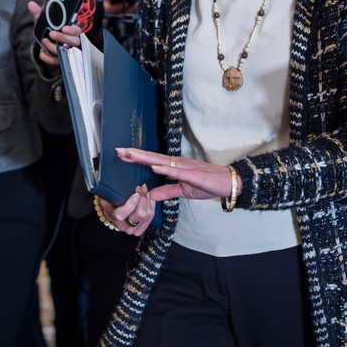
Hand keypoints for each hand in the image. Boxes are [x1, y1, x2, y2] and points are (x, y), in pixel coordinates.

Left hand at [26, 1, 83, 67]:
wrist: (47, 49)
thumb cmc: (50, 33)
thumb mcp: (45, 24)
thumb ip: (39, 15)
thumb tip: (31, 5)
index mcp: (71, 32)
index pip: (78, 31)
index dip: (72, 30)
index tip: (64, 28)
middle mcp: (72, 43)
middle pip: (74, 42)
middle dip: (63, 38)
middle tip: (52, 33)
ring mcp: (68, 53)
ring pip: (66, 52)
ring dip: (53, 47)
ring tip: (44, 41)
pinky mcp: (61, 62)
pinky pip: (56, 62)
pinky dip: (47, 57)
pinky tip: (42, 51)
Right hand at [99, 185, 155, 235]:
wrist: (113, 211)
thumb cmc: (110, 200)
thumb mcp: (108, 194)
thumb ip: (113, 190)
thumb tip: (121, 182)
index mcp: (111, 215)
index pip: (120, 214)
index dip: (130, 205)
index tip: (135, 194)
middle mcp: (122, 226)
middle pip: (140, 213)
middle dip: (144, 198)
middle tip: (142, 187)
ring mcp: (133, 229)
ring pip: (148, 214)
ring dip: (148, 200)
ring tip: (144, 191)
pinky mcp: (141, 228)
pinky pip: (151, 215)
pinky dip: (151, 205)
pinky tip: (148, 198)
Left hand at [120, 148, 242, 202]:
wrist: (228, 183)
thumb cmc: (207, 184)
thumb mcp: (183, 191)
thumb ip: (167, 191)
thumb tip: (151, 195)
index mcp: (175, 167)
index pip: (152, 161)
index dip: (137, 158)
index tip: (122, 154)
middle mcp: (178, 163)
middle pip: (152, 158)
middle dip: (135, 154)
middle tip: (118, 150)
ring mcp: (185, 167)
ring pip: (161, 161)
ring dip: (146, 158)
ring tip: (131, 155)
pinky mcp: (193, 174)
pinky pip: (177, 171)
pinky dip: (165, 168)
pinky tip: (154, 166)